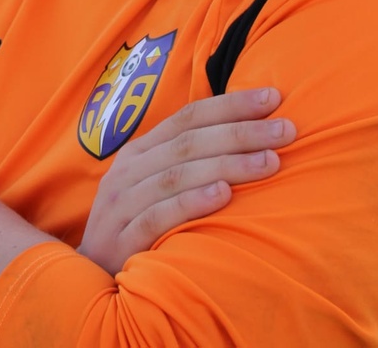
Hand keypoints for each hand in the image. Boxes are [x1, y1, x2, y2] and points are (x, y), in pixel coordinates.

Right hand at [78, 87, 295, 274]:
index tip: (274, 98)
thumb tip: (248, 137)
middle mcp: (129, 170)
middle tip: (287, 130)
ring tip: (270, 161)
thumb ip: (190, 162)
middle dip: (242, 132)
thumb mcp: (155, 186)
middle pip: (190, 141)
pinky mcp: (121, 240)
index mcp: (141, 150)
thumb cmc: (137, 226)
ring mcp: (122, 204)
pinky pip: (158, 216)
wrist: (90, 280)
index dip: (231, 105)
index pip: (189, 116)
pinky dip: (192, 203)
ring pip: (179, 174)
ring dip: (227, 164)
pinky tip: (223, 195)